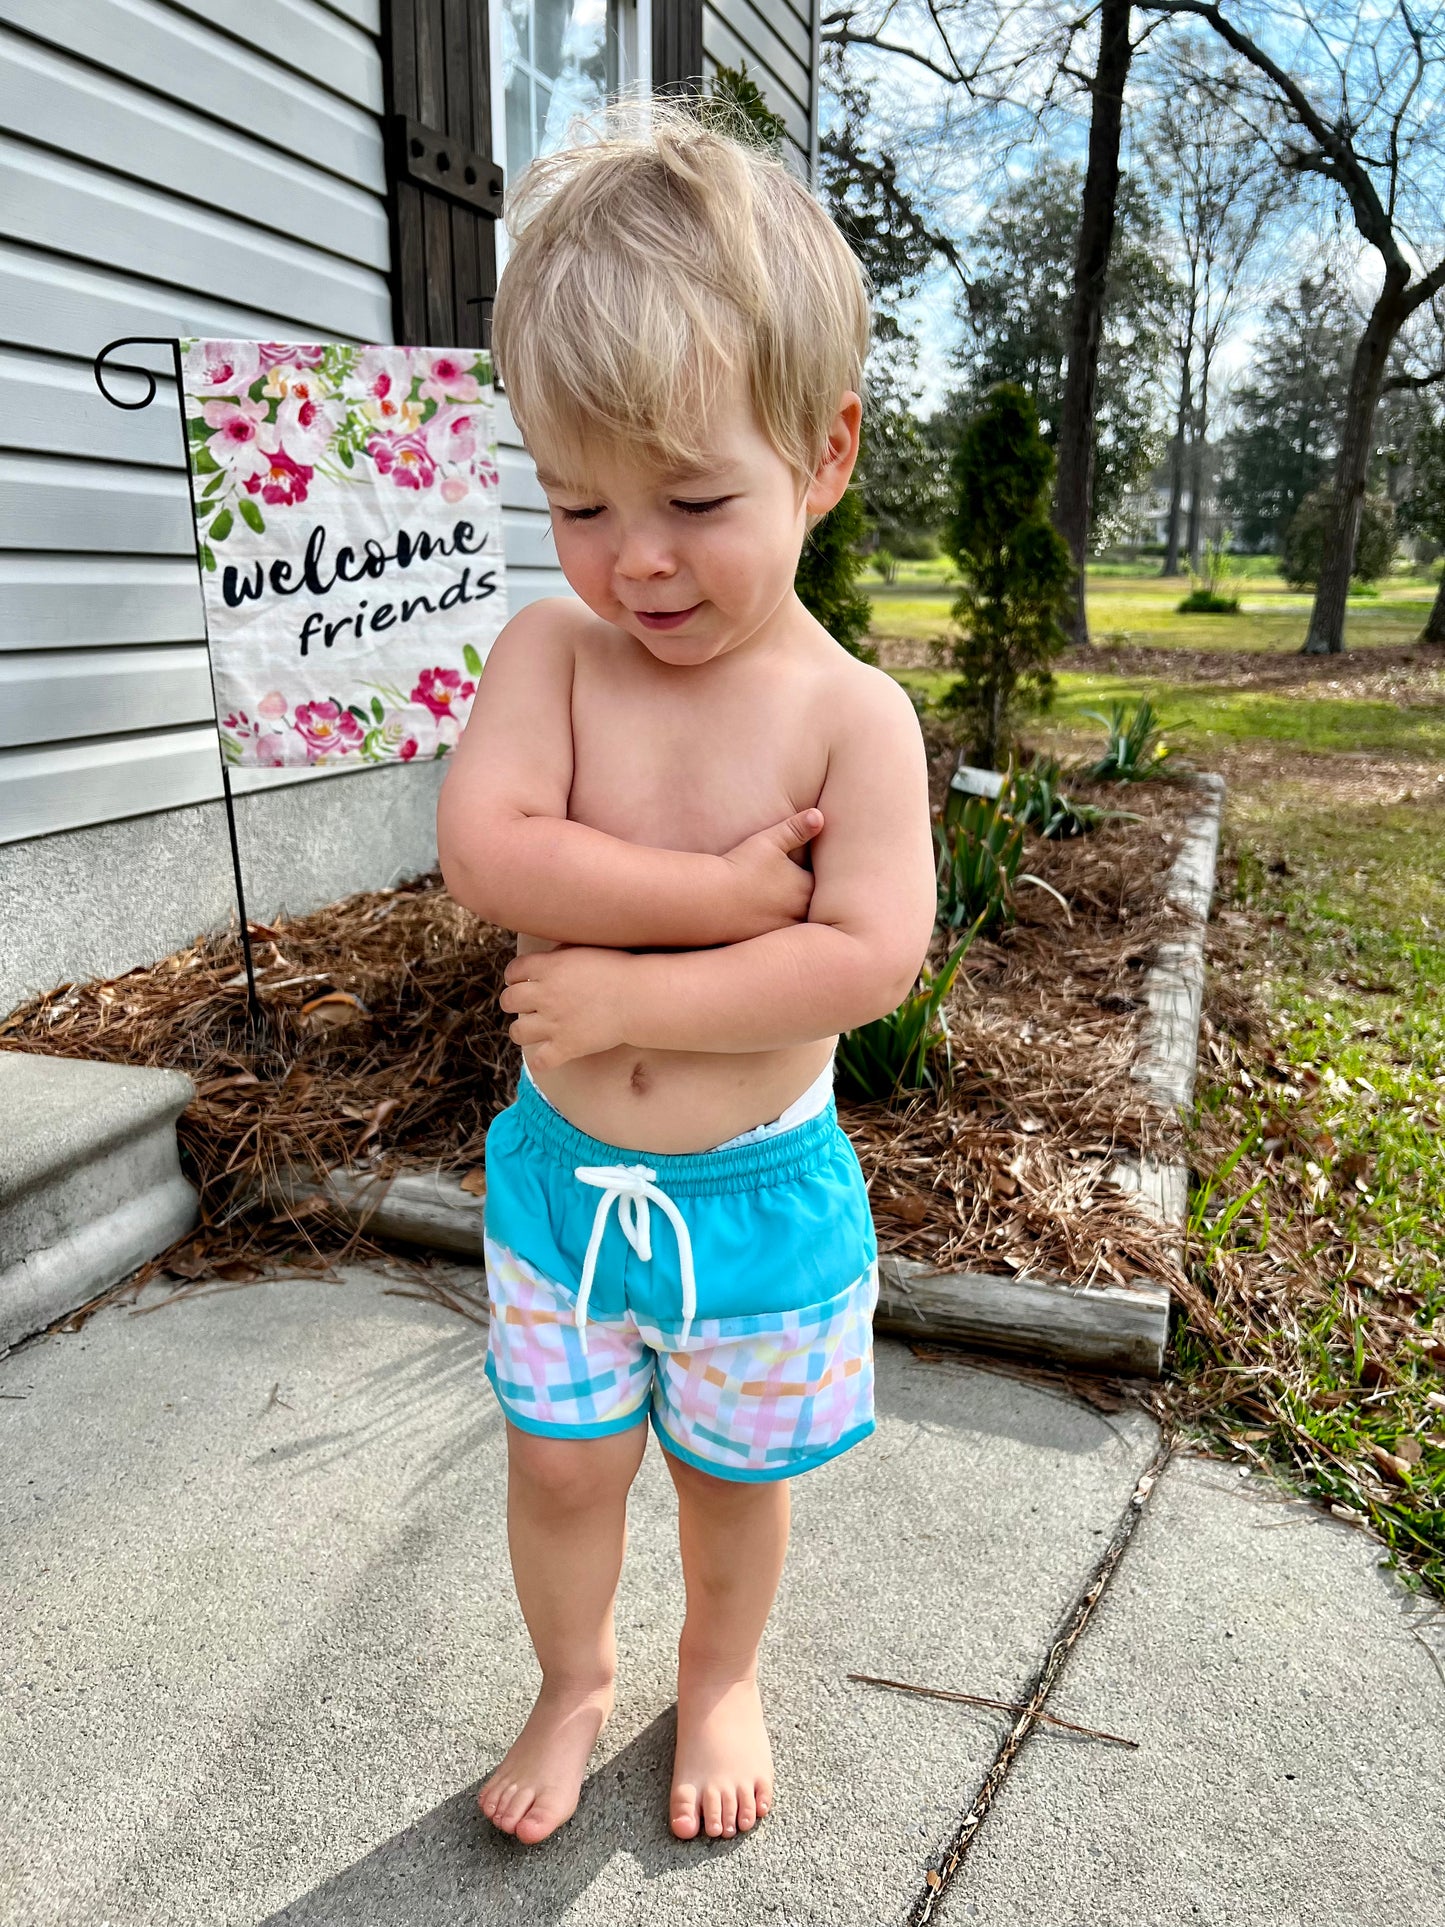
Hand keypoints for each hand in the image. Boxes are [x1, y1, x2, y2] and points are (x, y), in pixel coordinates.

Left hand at [500, 945, 635, 1069]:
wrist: (639, 996)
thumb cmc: (617, 968)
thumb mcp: (583, 949)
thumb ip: (559, 955)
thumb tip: (547, 960)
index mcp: (549, 967)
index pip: (514, 971)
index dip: (514, 976)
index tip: (520, 980)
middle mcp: (545, 995)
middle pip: (507, 1001)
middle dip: (513, 1002)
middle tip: (527, 1005)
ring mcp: (554, 1023)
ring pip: (517, 1032)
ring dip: (523, 1031)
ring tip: (535, 1030)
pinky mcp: (567, 1046)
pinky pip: (540, 1061)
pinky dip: (541, 1061)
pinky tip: (548, 1055)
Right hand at [720, 809, 823, 939]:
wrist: (709, 899)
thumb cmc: (740, 867)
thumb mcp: (770, 842)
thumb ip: (796, 829)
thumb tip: (820, 815)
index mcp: (805, 888)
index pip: (830, 887)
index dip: (829, 883)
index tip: (828, 878)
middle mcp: (800, 913)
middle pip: (820, 910)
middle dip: (821, 905)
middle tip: (827, 902)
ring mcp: (784, 931)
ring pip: (804, 929)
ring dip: (804, 922)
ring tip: (801, 916)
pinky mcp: (767, 943)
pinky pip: (784, 943)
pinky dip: (785, 938)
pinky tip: (777, 931)